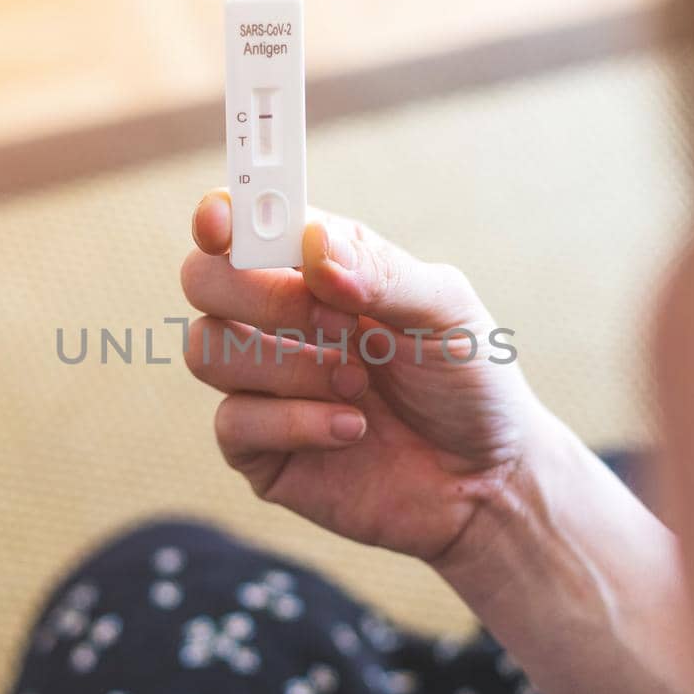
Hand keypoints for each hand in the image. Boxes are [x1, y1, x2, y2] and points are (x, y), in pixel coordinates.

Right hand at [181, 190, 551, 563]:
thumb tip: (312, 245)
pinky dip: (296, 422)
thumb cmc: (469, 381)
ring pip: (207, 350)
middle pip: (204, 282)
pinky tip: (350, 430)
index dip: (223, 215)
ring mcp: (264, 386)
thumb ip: (381, 272)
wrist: (489, 478)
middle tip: (336, 323)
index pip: (245, 224)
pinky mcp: (262, 451)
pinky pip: (232, 422)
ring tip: (358, 383)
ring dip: (287, 365)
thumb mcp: (445, 310)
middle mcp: (279, 320)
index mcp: (319, 268)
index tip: (223, 225)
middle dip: (261, 296)